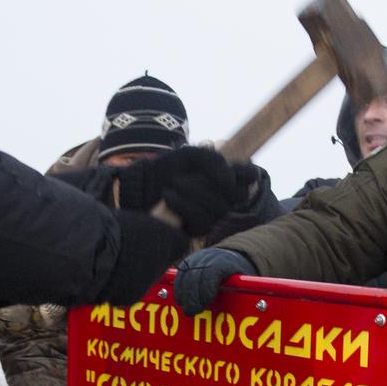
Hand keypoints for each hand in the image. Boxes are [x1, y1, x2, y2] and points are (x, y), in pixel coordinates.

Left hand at [116, 147, 247, 237]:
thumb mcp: (188, 156)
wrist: (138, 189)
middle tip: (184, 176)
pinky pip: (202, 219)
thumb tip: (230, 178)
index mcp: (221, 176)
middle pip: (235, 192)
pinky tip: (168, 197)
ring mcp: (212, 214)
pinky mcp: (198, 229)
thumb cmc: (162, 170)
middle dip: (209, 182)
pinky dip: (183, 205)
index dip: (245, 172)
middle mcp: (220, 196)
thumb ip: (213, 160)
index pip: (248, 176)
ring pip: (219, 207)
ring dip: (193, 191)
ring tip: (172, 184)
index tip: (229, 167)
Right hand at [174, 248, 255, 314]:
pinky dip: (178, 287)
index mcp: (226, 262)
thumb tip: (253, 306)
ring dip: (183, 291)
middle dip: (193, 294)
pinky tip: (179, 299)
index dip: (207, 287)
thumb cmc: (241, 278)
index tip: (206, 303)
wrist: (232, 260)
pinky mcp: (188, 262)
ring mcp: (197, 258)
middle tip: (192, 311)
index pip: (213, 271)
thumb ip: (245, 293)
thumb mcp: (248, 284)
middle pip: (196, 273)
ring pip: (185, 272)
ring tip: (185, 308)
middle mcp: (210, 256)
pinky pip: (180, 273)